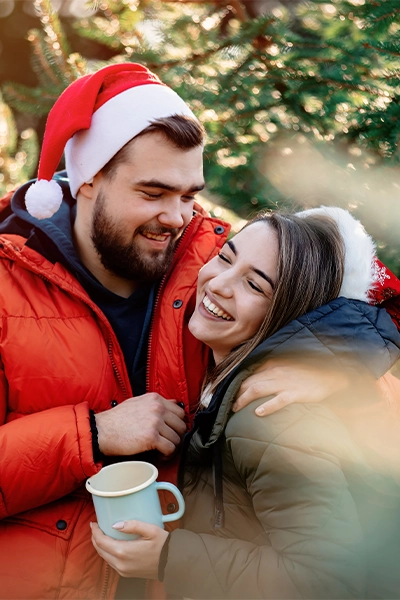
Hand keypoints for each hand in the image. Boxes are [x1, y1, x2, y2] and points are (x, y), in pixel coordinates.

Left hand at [91, 521, 167, 578]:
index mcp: (124, 552)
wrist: (171, 563)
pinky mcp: (126, 573)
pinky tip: (111, 545)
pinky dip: (107, 552)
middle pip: (100, 550)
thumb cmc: (163, 545)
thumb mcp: (150, 530)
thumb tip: (116, 524)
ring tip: (101, 534)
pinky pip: (111, 562)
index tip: (93, 523)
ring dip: (100, 545)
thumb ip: (133, 525)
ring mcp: (123, 570)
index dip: (95, 531)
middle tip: (96, 527)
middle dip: (95, 538)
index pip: (101, 542)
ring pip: (104, 557)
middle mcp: (120, 564)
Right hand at [95, 394, 185, 456]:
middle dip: (176, 436)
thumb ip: (156, 403)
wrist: (102, 430)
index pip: (180, 411)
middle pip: (181, 425)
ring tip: (162, 450)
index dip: (177, 424)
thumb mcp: (138, 402)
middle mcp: (157, 408)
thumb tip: (175, 403)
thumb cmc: (117, 419)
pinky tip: (160, 455)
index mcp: (155, 399)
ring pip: (177, 438)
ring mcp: (155, 422)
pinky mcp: (151, 438)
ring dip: (171, 447)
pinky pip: (170, 448)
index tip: (172, 431)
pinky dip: (167, 455)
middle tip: (168, 442)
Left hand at [233, 358, 348, 415]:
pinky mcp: (296, 393)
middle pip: (248, 382)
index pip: (247, 373)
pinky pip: (279, 400)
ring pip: (258, 389)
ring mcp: (285, 382)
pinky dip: (268, 406)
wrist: (331, 374)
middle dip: (234, 393)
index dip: (234, 383)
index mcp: (272, 365)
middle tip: (226, 405)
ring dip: (243, 399)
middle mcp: (275, 372)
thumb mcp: (286, 366)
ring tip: (235, 408)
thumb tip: (254, 381)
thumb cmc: (308, 373)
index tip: (224, 392)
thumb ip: (270, 371)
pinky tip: (258, 413)